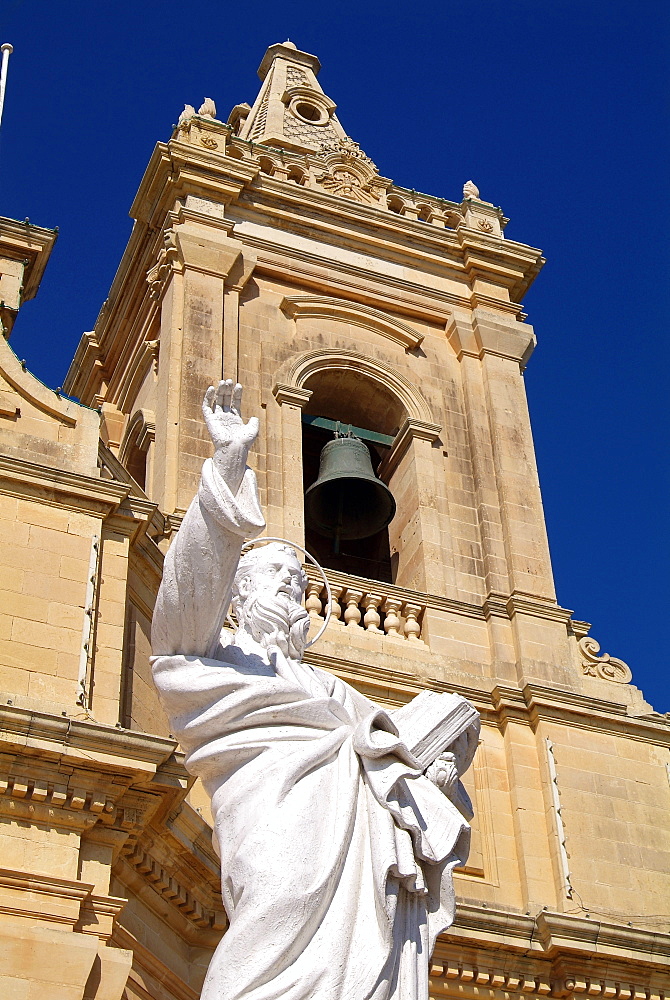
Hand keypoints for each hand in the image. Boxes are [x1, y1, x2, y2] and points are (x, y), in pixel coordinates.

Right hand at [202, 380, 258, 494]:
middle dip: (227, 390)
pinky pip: (206, 407)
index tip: (239, 386)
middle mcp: (226, 417)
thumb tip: (255, 417)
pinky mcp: (210, 420)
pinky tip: (212, 388)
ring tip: (223, 382)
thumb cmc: (244, 442)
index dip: (237, 394)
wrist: (234, 448)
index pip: (235, 402)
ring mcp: (217, 418)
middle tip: (229, 380)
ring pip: (217, 401)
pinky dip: (208, 397)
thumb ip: (255, 422)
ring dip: (219, 391)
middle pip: (225, 399)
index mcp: (235, 419)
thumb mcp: (253, 430)